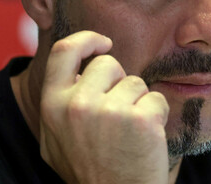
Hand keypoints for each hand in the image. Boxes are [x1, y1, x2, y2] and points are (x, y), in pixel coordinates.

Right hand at [39, 31, 169, 183]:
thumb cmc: (91, 172)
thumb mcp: (57, 139)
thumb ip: (63, 103)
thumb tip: (79, 71)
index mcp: (52, 106)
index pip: (63, 51)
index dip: (86, 40)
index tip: (103, 44)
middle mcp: (77, 105)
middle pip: (109, 64)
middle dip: (120, 83)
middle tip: (119, 116)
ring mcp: (109, 112)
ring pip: (136, 82)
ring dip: (139, 103)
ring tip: (130, 135)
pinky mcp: (140, 119)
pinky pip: (157, 99)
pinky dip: (157, 116)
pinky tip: (146, 140)